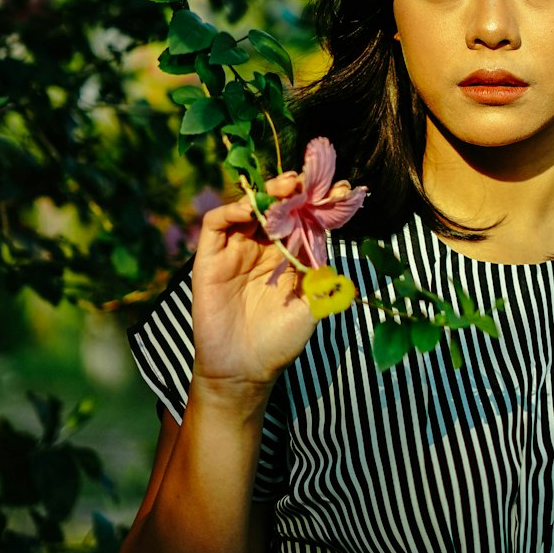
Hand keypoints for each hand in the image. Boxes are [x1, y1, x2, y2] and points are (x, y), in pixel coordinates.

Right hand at [189, 173, 320, 392]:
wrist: (244, 371)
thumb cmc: (280, 341)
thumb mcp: (312, 309)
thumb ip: (325, 283)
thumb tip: (344, 263)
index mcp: (290, 253)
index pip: (304, 217)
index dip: (319, 201)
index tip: (340, 190)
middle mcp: (263, 246)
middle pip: (276, 205)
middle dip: (292, 189)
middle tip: (305, 181)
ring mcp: (236, 250)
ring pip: (247, 207)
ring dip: (264, 193)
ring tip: (284, 189)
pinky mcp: (210, 258)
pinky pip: (216, 224)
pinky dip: (230, 210)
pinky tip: (249, 209)